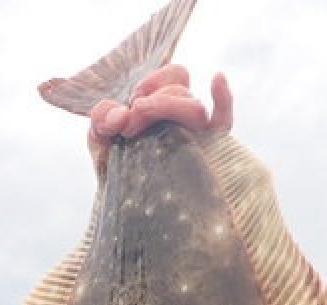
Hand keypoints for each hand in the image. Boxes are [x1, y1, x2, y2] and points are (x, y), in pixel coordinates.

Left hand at [87, 65, 232, 173]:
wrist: (125, 208)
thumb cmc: (118, 169)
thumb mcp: (102, 140)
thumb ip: (102, 119)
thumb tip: (120, 116)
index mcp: (167, 105)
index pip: (175, 75)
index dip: (153, 82)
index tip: (132, 103)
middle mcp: (187, 116)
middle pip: (181, 91)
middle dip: (152, 103)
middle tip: (128, 127)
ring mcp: (200, 135)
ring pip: (195, 109)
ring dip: (166, 107)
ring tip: (135, 124)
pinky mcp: (209, 154)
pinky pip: (224, 124)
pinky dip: (224, 99)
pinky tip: (216, 79)